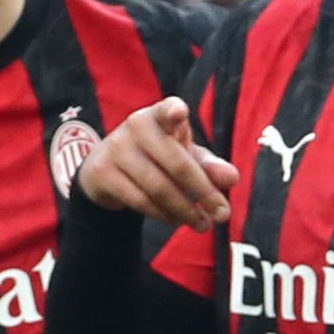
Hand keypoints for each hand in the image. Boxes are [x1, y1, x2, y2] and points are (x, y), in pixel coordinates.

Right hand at [82, 95, 234, 226]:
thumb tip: (232, 178)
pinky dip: (164, 215)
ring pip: (160, 188)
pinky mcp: (102, 171)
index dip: (173, 111)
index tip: (179, 113)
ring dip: (185, 211)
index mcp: (160, 116)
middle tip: (223, 215)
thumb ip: (209, 166)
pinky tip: (176, 220)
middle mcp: (136, 126)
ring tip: (202, 224)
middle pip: (178, 165)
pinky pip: (140, 200)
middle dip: (204, 193)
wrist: (105, 169)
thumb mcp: (186, 157)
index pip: (168, 109)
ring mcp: (116, 148)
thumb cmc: (157, 157)